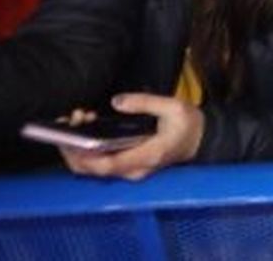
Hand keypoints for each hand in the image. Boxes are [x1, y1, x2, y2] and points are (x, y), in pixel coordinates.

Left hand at [59, 93, 202, 180]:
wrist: (202, 139)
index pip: (109, 165)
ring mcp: (131, 170)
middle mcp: (135, 169)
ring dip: (79, 149)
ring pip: (95, 169)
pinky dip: (89, 150)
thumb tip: (116, 102)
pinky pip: (102, 164)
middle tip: (70, 123)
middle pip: (94, 171)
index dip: (85, 156)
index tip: (70, 139)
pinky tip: (87, 129)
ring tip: (78, 121)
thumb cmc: (188, 124)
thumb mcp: (173, 107)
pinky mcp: (128, 166)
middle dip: (75, 150)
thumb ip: (145, 103)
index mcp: (148, 156)